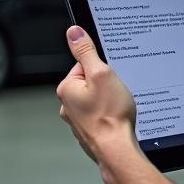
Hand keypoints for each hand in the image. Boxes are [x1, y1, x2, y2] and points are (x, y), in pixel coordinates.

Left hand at [56, 25, 139, 181]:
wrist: (117, 150)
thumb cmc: (110, 115)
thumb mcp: (101, 73)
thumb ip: (86, 51)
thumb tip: (74, 33)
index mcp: (66, 88)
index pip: (84, 64)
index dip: (102, 68)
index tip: (110, 78)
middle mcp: (67, 105)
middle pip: (90, 82)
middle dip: (106, 85)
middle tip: (115, 94)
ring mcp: (77, 120)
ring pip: (96, 100)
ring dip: (108, 101)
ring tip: (117, 108)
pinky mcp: (88, 131)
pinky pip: (100, 114)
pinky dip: (109, 115)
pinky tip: (117, 119)